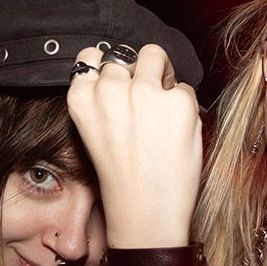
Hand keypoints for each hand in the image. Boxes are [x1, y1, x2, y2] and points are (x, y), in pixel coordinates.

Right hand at [67, 44, 201, 247]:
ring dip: (161, 75)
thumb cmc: (122, 177)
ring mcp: (145, 92)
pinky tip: (175, 130)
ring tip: (162, 109)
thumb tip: (127, 71)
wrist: (146, 210)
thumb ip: (102, 99)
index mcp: (82, 97)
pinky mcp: (178, 100)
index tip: (118, 83)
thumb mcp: (93, 132)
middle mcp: (110, 89)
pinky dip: (184, 104)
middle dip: (137, 73)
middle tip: (144, 105)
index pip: (90, 57)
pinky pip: (184, 86)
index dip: (108, 67)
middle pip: (125, 55)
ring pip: (155, 55)